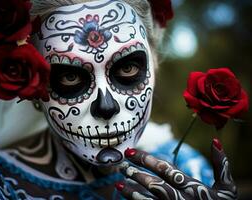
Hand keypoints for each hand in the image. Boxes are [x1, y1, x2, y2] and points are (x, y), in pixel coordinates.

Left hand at [115, 138, 236, 199]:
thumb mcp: (227, 187)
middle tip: (123, 164)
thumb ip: (220, 164)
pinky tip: (122, 193)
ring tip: (119, 180)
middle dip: (137, 172)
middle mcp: (183, 199)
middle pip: (156, 184)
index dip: (148, 160)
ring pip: (149, 198)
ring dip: (132, 189)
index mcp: (194, 187)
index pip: (167, 170)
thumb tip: (215, 141)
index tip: (132, 152)